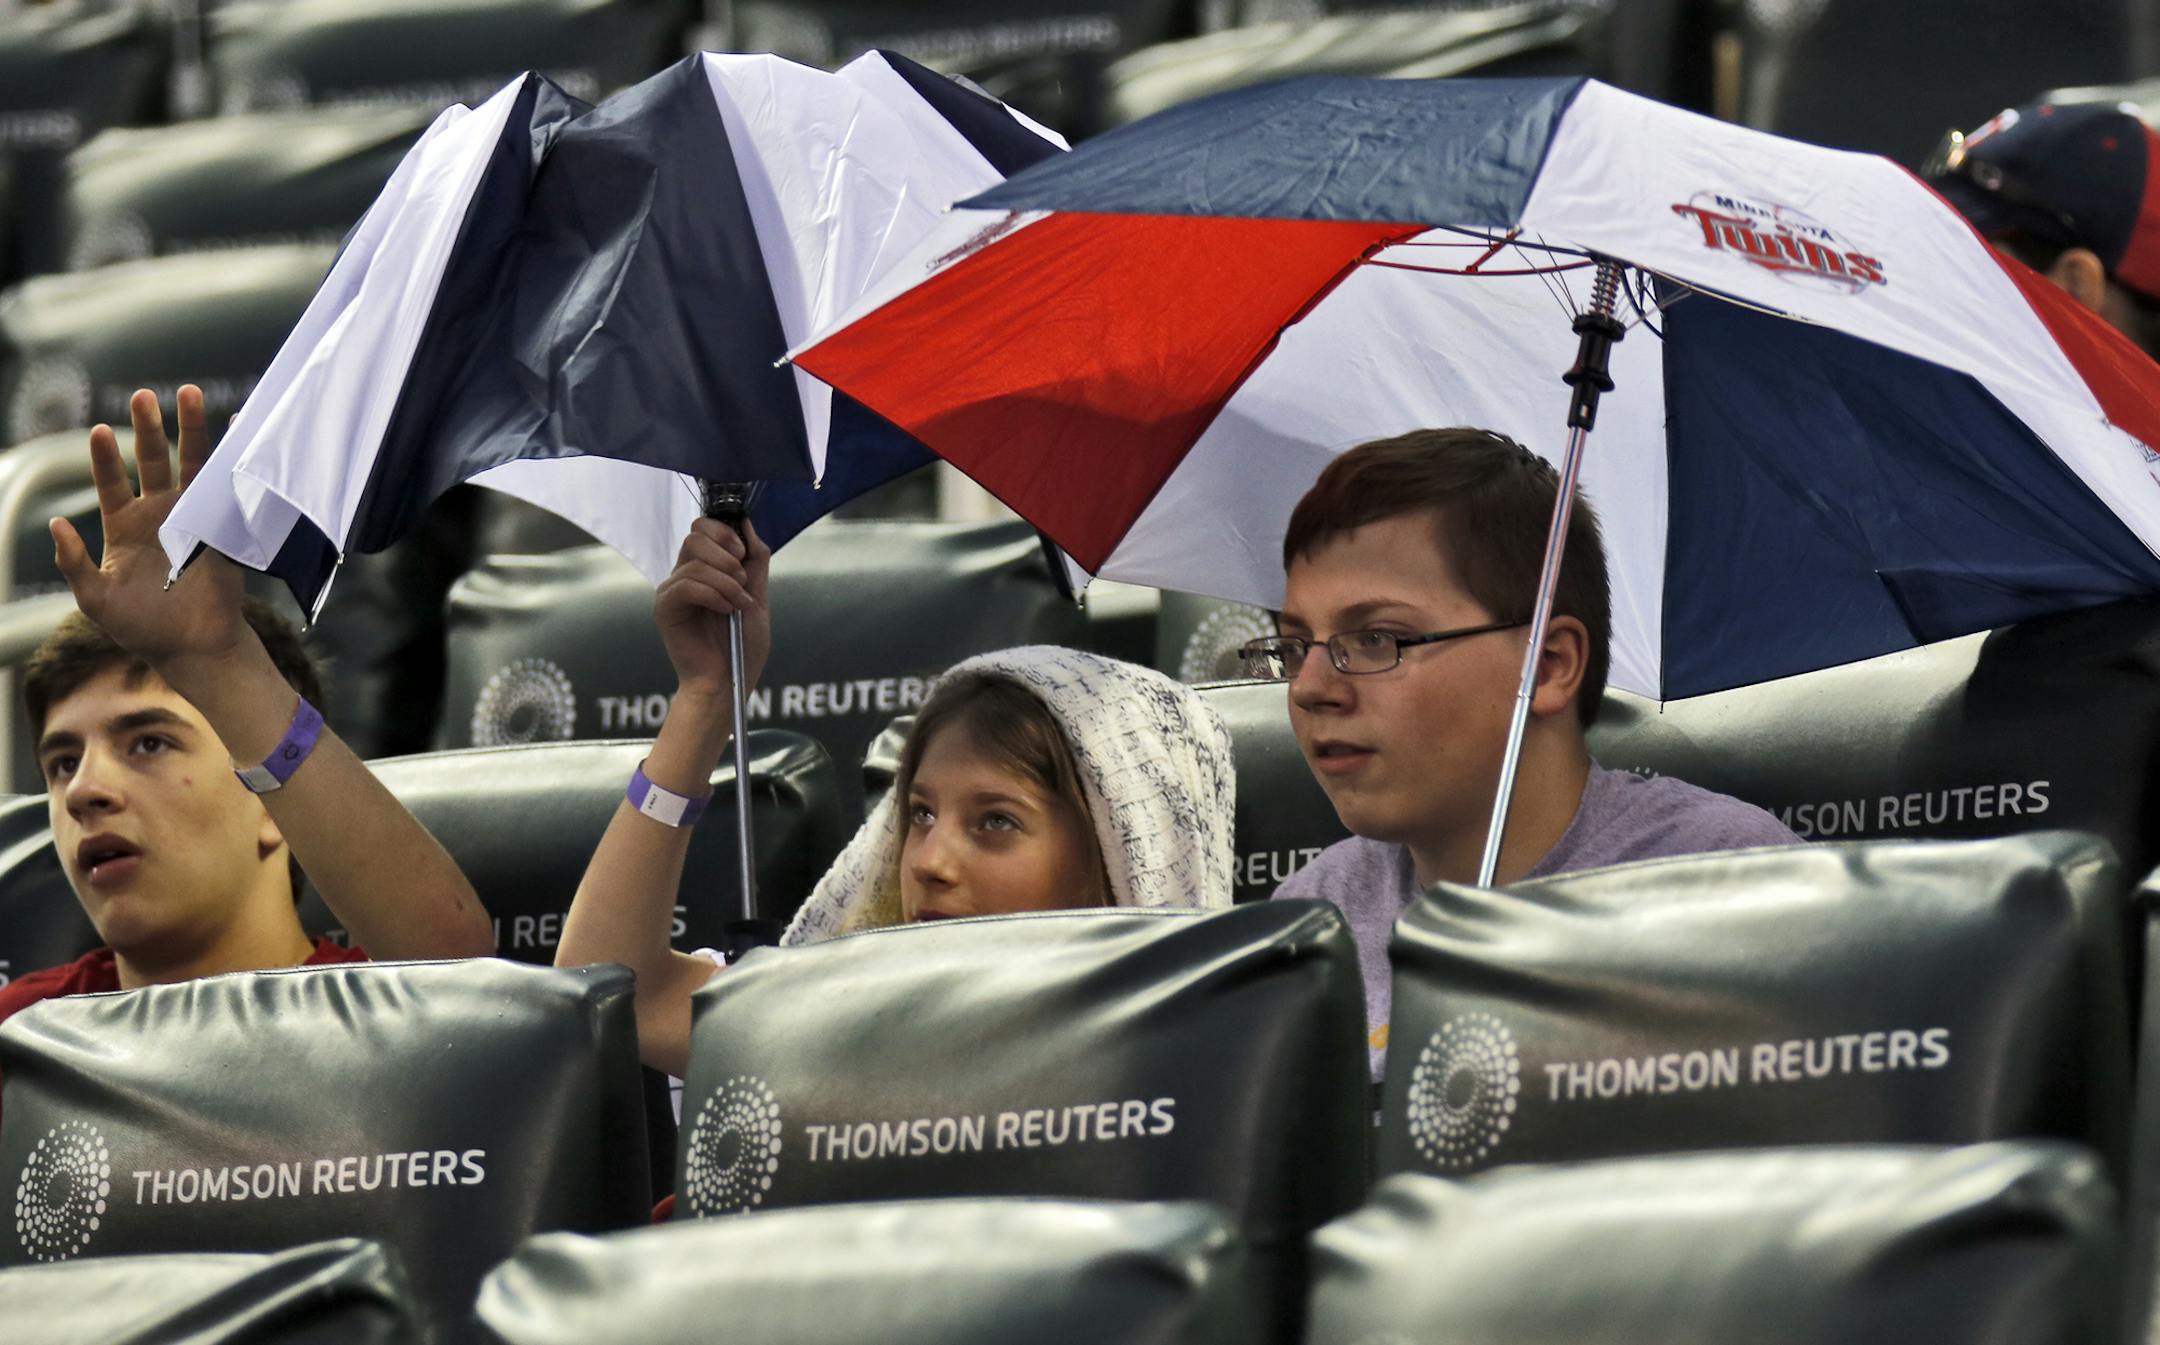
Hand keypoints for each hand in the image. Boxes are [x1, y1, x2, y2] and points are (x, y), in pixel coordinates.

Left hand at [52, 386, 250, 676]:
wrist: (193, 646)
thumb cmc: (140, 627)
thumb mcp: (94, 599)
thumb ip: (73, 562)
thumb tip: (55, 524)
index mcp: (123, 526)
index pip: (112, 482)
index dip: (107, 458)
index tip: (101, 431)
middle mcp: (158, 513)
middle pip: (154, 461)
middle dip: (149, 428)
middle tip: (145, 397)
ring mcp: (193, 517)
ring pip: (191, 464)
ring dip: (191, 430)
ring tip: (188, 394)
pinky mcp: (223, 526)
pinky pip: (227, 487)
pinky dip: (232, 458)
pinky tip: (235, 430)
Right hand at [655, 517, 770, 698]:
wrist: (729, 681)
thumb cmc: (742, 645)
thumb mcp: (758, 595)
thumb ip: (754, 560)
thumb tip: (746, 523)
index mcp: (704, 569)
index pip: (702, 528)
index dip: (725, 533)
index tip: (743, 554)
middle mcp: (684, 576)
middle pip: (696, 537)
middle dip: (726, 555)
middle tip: (741, 582)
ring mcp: (672, 591)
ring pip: (694, 561)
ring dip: (726, 582)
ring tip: (738, 605)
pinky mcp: (665, 609)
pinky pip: (685, 585)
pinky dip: (712, 595)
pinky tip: (725, 611)